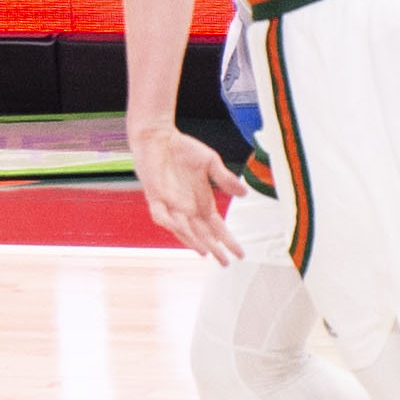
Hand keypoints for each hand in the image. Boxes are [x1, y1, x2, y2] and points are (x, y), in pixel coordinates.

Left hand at [131, 119, 237, 263]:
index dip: (227, 240)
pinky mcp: (155, 196)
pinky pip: (160, 215)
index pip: (216, 227)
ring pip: (182, 229)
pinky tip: (181, 228)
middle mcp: (186, 208)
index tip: (240, 254)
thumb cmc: (183, 149)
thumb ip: (225, 179)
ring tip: (206, 252)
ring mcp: (170, 204)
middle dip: (213, 248)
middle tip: (224, 263)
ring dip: (193, 240)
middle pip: (202, 234)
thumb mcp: (211, 163)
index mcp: (201, 201)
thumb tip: (244, 194)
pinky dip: (169, 222)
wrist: (158, 136)